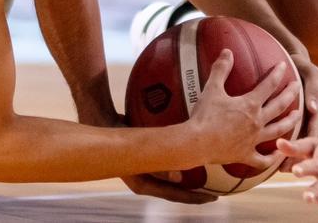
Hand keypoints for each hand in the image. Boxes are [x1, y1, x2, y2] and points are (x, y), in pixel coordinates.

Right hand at [86, 109, 216, 204]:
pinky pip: (169, 162)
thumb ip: (156, 164)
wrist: (101, 118)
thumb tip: (179, 177)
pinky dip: (182, 161)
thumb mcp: (136, 150)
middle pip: (175, 190)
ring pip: (173, 177)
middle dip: (195, 191)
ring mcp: (146, 169)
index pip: (173, 195)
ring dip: (190, 177)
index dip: (193, 199)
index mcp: (142, 183)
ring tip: (211, 174)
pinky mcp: (148, 158)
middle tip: (216, 190)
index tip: (211, 198)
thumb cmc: (116, 134)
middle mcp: (146, 178)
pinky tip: (195, 153)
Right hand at [189, 50, 300, 169]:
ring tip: (298, 116)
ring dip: (290, 122)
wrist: (196, 143)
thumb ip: (221, 69)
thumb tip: (227, 51)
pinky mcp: (246, 155)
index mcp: (250, 105)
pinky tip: (278, 155)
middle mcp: (256, 122)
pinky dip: (272, 158)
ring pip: (278, 131)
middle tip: (298, 86)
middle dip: (291, 94)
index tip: (284, 65)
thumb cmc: (204, 116)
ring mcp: (253, 140)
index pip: (269, 85)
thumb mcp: (212, 88)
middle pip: (279, 106)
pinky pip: (263, 160)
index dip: (277, 74)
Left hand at [282, 52, 317, 171]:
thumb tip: (313, 108)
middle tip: (287, 170)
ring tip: (280, 170)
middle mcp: (313, 118)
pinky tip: (274, 158)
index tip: (299, 157)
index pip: (314, 131)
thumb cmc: (302, 66)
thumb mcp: (311, 74)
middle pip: (307, 142)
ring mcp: (305, 120)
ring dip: (292, 155)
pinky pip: (292, 135)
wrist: (295, 62)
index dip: (307, 145)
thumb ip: (313, 89)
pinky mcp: (296, 120)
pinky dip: (286, 146)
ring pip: (300, 141)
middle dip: (298, 156)